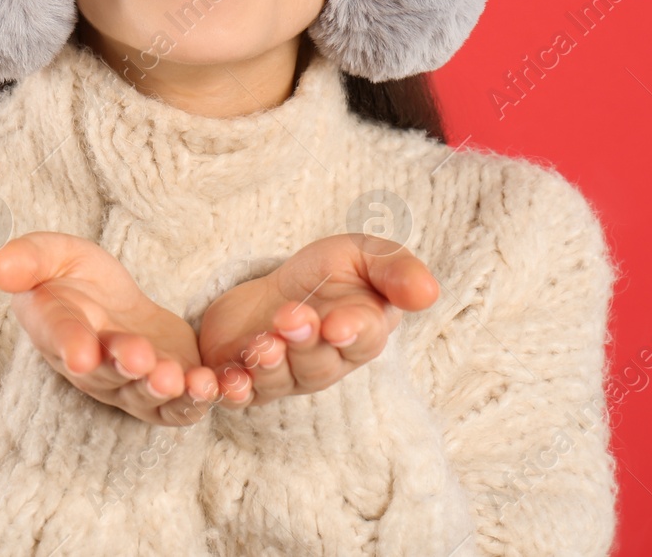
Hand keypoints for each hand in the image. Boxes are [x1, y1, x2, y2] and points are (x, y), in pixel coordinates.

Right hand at [0, 231, 241, 426]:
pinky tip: (216, 386)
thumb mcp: (52, 254)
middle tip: (140, 357)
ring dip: (164, 390)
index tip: (80, 352)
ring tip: (181, 378)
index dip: (70, 346)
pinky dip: (198, 400)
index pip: (61, 338)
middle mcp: (92, 368)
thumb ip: (27, 259)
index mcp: (58, 332)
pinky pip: (182, 405)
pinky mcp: (168, 391)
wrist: (109, 301)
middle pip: (108, 373)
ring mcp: (130, 386)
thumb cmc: (71, 276)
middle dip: (125, 368)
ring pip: (146, 396)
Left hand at [196, 234, 439, 408]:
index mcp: (360, 333)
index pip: (363, 339)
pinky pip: (239, 395)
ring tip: (261, 343)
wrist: (275, 287)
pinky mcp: (246, 379)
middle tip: (290, 318)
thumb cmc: (329, 272)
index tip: (337, 323)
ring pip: (279, 380)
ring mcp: (284, 376)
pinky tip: (222, 381)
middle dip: (303, 343)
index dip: (352, 333)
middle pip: (317, 363)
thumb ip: (396, 270)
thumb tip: (430, 292)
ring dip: (268, 365)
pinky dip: (231, 391)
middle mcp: (324, 362)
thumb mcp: (364, 255)